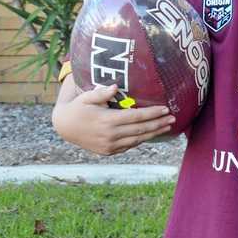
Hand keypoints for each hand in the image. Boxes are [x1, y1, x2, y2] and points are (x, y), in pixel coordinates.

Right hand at [52, 83, 174, 154]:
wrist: (64, 127)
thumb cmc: (78, 107)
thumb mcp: (86, 97)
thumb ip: (101, 93)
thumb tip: (116, 86)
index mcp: (107, 121)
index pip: (136, 117)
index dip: (152, 113)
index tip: (166, 109)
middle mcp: (110, 135)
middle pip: (141, 130)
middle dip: (159, 124)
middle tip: (173, 118)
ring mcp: (109, 145)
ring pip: (137, 140)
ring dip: (153, 133)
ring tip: (167, 126)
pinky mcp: (108, 151)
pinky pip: (129, 146)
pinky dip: (141, 140)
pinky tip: (150, 133)